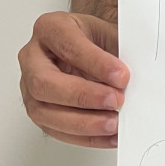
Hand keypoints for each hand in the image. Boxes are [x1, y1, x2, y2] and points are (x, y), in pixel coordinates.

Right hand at [19, 12, 129, 147]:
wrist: (92, 47)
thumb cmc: (96, 39)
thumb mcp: (109, 33)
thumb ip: (120, 51)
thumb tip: (134, 76)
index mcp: (50, 28)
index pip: (68, 46)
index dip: (96, 63)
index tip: (122, 76)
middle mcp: (33, 57)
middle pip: (45, 82)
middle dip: (83, 96)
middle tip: (116, 100)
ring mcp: (30, 87)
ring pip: (45, 111)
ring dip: (83, 122)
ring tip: (113, 122)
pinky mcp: (39, 111)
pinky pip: (56, 131)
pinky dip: (86, 137)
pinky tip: (108, 135)